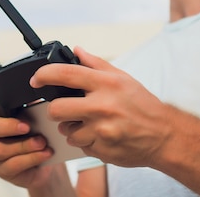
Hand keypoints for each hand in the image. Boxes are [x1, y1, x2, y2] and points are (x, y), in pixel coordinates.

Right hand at [0, 76, 60, 189]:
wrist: (48, 164)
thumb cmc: (39, 137)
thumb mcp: (38, 119)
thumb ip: (34, 107)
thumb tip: (40, 95)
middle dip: (7, 126)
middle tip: (27, 126)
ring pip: (0, 149)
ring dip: (24, 145)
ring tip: (42, 142)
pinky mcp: (2, 170)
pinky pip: (12, 165)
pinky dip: (31, 158)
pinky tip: (45, 153)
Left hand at [30, 46, 172, 167]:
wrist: (164, 135)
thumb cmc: (143, 105)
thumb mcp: (122, 78)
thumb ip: (96, 64)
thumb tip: (77, 50)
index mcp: (106, 84)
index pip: (65, 74)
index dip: (44, 75)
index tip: (36, 79)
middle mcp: (102, 106)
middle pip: (56, 109)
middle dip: (55, 110)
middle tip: (64, 109)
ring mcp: (101, 130)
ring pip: (66, 130)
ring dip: (72, 128)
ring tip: (88, 123)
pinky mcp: (101, 149)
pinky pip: (79, 145)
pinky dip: (85, 141)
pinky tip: (99, 135)